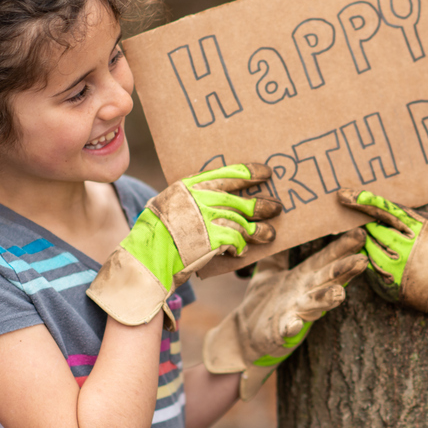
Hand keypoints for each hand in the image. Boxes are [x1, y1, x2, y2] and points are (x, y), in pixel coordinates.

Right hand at [88, 164, 282, 328]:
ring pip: (245, 223)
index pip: (230, 173)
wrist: (149, 254)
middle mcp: (204, 199)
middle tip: (277, 207)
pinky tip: (241, 251)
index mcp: (193, 186)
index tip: (266, 174)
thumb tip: (216, 196)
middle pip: (243, 200)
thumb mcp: (170, 202)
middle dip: (264, 205)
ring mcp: (210, 219)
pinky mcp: (215, 239)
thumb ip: (192, 197)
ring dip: (260, 231)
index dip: (252, 173)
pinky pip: (237, 241)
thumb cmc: (157, 230)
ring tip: (270, 234)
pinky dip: (241, 247)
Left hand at [204, 229, 368, 398]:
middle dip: (344, 271)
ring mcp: (295, 311)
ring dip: (327, 298)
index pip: (326, 259)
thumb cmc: (265, 298)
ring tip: (339, 293)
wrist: (246, 332)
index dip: (342, 247)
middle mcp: (305, 292)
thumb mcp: (268, 268)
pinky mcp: (280, 329)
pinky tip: (295, 323)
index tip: (360, 234)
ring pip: (315, 303)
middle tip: (362, 260)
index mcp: (304, 276)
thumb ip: (277, 249)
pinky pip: (287, 327)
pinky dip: (292, 325)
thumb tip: (280, 223)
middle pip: (328, 279)